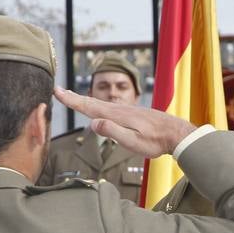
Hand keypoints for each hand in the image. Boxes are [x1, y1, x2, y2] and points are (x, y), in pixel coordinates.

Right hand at [54, 87, 193, 157]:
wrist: (176, 133)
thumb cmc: (156, 141)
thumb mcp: (133, 142)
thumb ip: (113, 132)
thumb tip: (93, 123)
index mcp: (116, 116)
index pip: (89, 107)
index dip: (71, 100)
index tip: (56, 91)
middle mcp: (119, 110)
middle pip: (92, 102)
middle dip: (74, 97)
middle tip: (58, 90)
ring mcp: (126, 111)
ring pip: (100, 104)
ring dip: (84, 100)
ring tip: (72, 98)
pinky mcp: (132, 114)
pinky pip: (109, 108)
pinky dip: (98, 105)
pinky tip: (97, 109)